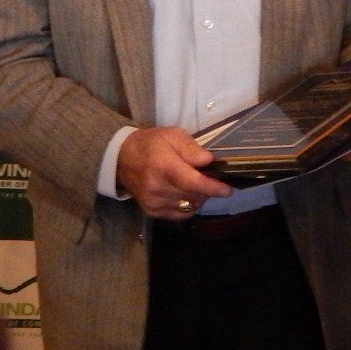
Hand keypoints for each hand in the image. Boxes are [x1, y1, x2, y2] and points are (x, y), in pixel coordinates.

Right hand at [115, 127, 233, 218]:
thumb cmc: (151, 144)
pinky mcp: (152, 212)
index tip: (228, 190)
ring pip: (189, 206)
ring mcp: (154, 203)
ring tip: (195, 183)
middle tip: (209, 177)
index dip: (212, 187)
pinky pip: (180, 214)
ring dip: (198, 197)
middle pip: (193, 195)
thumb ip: (192, 149)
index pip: (192, 182)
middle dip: (207, 189)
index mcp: (163, 166)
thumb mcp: (173, 135)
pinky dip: (188, 205)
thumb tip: (209, 161)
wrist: (122, 158)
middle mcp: (157, 188)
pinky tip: (186, 193)